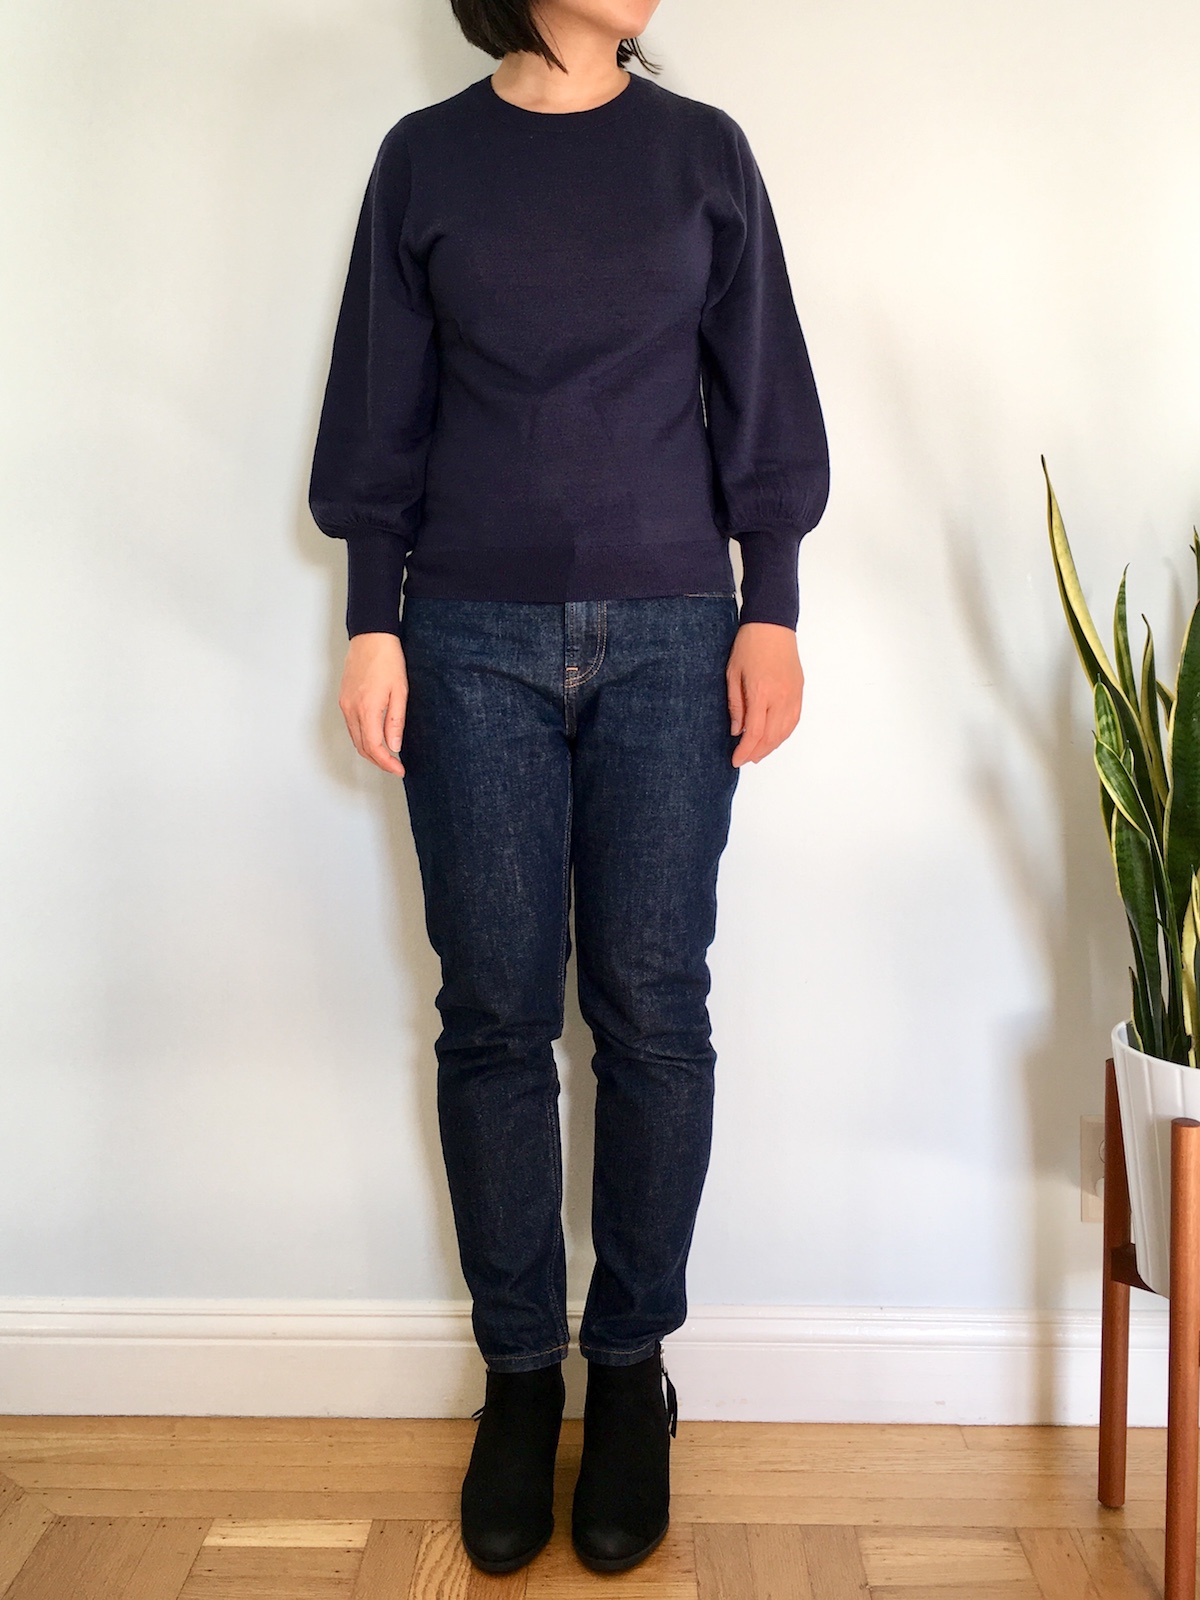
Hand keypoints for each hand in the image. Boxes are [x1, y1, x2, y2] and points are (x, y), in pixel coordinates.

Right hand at [339, 632, 407, 775]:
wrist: (371, 637)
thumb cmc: (388, 659)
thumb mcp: (400, 691)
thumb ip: (395, 721)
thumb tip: (394, 746)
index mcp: (367, 708)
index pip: (374, 747)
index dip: (386, 763)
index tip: (399, 769)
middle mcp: (351, 709)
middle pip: (361, 746)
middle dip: (378, 761)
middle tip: (395, 766)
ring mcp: (345, 704)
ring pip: (355, 738)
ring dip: (370, 751)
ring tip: (388, 756)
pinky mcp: (344, 699)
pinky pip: (351, 726)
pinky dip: (362, 737)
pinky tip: (375, 737)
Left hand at [726, 622, 804, 766]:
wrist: (772, 625)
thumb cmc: (749, 645)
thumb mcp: (732, 674)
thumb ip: (736, 705)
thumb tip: (737, 731)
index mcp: (761, 692)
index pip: (754, 732)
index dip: (745, 751)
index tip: (736, 760)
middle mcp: (781, 697)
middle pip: (771, 737)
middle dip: (757, 752)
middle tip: (744, 759)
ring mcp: (793, 695)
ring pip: (785, 731)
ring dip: (771, 746)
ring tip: (758, 753)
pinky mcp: (799, 691)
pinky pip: (794, 720)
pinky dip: (784, 734)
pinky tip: (774, 738)